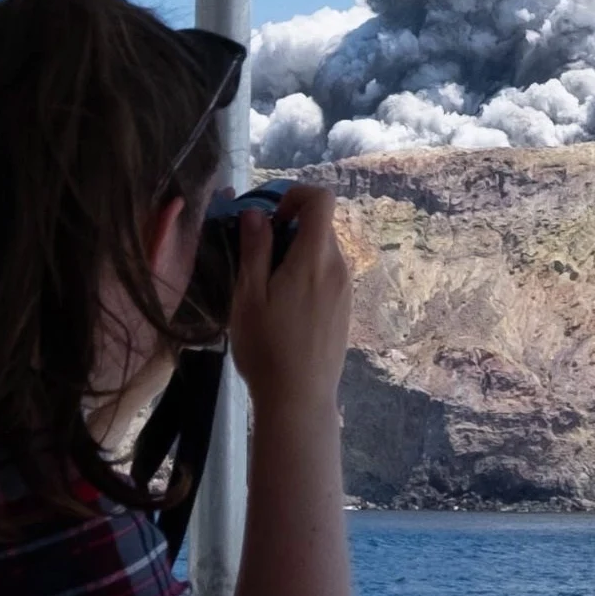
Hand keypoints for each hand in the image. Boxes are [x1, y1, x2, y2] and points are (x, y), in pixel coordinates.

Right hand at [225, 183, 350, 415]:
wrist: (299, 399)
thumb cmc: (267, 347)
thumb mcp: (249, 295)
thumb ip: (255, 249)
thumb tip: (256, 213)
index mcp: (316, 258)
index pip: (322, 199)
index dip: (295, 196)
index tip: (269, 220)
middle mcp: (339, 267)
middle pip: (320, 226)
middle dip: (289, 230)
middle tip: (257, 261)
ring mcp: (346, 289)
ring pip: (323, 252)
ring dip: (296, 256)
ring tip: (268, 291)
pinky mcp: (345, 309)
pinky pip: (328, 276)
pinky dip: (307, 276)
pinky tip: (286, 310)